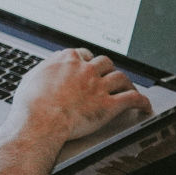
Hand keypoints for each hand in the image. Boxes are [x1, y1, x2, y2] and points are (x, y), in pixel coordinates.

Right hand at [9, 48, 152, 142]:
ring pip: (121, 77)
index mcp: (66, 60)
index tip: (88, 64)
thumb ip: (44, 69)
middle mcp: (85, 70)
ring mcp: (99, 86)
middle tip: (108, 75)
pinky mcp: (109, 105)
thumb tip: (47, 68)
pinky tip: (144, 105)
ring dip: (126, 82)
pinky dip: (142, 101)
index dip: (87, 60)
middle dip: (108, 69)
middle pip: (105, 62)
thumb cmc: (31, 103)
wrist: (40, 120)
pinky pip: (132, 99)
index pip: (83, 53)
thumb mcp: (31, 77)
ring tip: (128, 87)